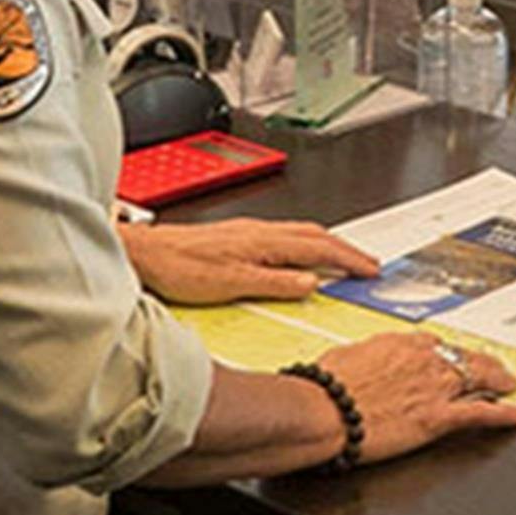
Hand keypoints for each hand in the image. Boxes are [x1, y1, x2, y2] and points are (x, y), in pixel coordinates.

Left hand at [122, 218, 379, 304]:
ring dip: (328, 245)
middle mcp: (261, 231)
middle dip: (346, 248)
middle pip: (316, 234)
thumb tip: (311, 283)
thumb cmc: (179, 267)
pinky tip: (300, 257)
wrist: (146, 255)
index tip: (369, 269)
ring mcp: (250, 231)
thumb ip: (275, 283)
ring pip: (302, 233)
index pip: (320, 247)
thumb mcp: (232, 284)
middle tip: (367, 263)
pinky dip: (306, 245)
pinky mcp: (238, 236)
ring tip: (343, 260)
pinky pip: (285, 236)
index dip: (349, 259)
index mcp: (265, 241)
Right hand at [320, 332, 515, 463]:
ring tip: (510, 384)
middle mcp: (424, 360)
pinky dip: (503, 414)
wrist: (320, 411)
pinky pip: (479, 413)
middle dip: (482, 361)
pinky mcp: (437, 417)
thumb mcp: (343, 357)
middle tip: (493, 366)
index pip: (435, 344)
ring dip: (498, 381)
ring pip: (479, 378)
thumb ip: (363, 356)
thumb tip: (361, 361)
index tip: (452, 356)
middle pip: (464, 356)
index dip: (448, 353)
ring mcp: (434, 388)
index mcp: (400, 342)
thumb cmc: (321, 386)